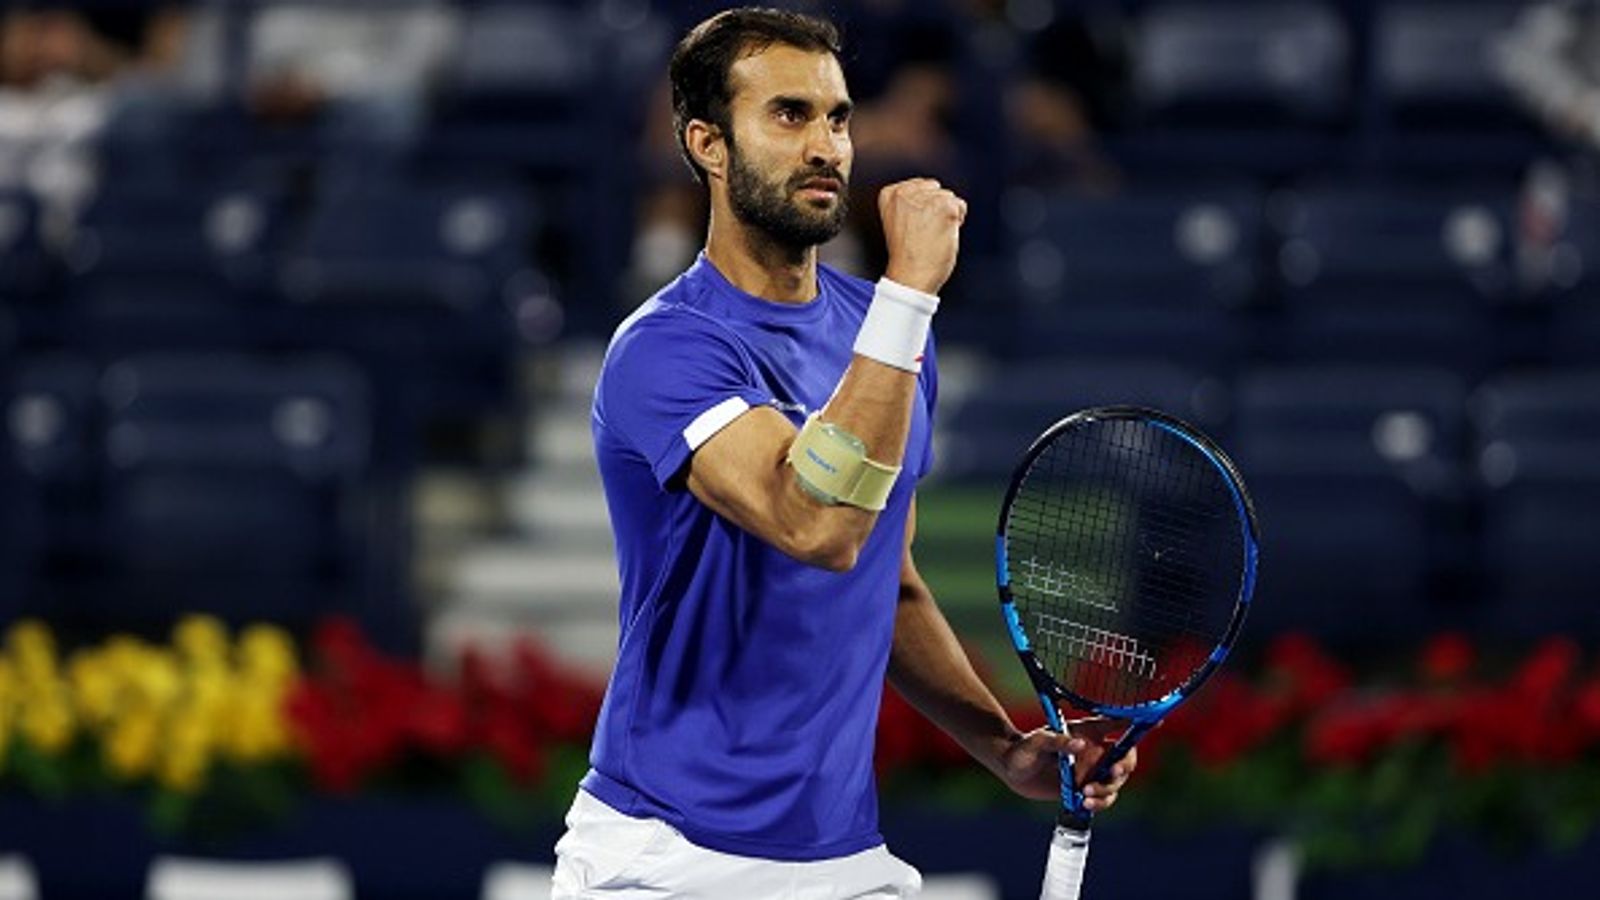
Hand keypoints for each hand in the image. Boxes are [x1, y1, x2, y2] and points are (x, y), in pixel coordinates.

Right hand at [879, 178, 965, 295]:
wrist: (910, 276)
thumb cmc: (906, 255)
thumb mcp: (899, 220)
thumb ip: (910, 202)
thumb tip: (933, 191)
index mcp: (889, 193)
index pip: (919, 186)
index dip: (922, 207)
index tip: (913, 226)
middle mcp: (904, 192)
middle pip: (935, 189)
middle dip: (935, 208)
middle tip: (924, 232)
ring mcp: (925, 198)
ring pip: (948, 197)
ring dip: (946, 216)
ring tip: (931, 235)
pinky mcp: (944, 207)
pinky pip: (960, 206)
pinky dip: (957, 221)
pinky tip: (942, 235)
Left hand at [996, 717, 1137, 813]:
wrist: (1013, 771)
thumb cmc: (1023, 749)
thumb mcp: (1036, 742)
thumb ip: (1056, 741)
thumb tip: (1079, 745)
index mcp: (1087, 732)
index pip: (1117, 725)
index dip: (1136, 723)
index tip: (1155, 721)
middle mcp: (1094, 752)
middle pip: (1125, 758)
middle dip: (1125, 767)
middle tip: (1112, 773)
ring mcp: (1091, 772)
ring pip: (1116, 782)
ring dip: (1108, 790)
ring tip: (1086, 794)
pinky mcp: (1085, 790)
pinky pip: (1103, 799)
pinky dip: (1100, 803)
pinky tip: (1085, 803)